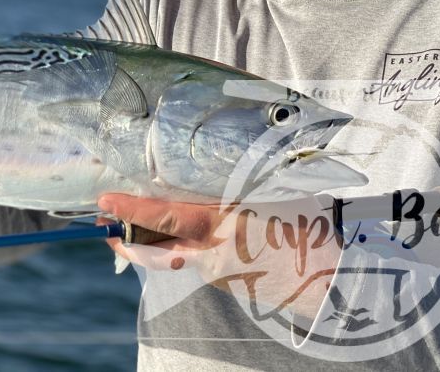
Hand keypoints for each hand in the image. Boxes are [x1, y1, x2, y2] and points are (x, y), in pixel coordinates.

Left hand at [100, 193, 340, 316]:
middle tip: (103, 225)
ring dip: (149, 245)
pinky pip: (195, 263)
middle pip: (158, 250)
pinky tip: (174, 238)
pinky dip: (178, 250)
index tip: (105, 202)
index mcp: (225, 224)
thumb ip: (242, 180)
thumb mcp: (277, 193)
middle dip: (127, 239)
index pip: (167, 216)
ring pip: (174, 258)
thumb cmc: (311, 228)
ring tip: (126, 232)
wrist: (336, 282)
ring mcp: (221, 273)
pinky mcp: (229, 283)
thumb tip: (218, 156)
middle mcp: (215, 253)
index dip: (133, 210)